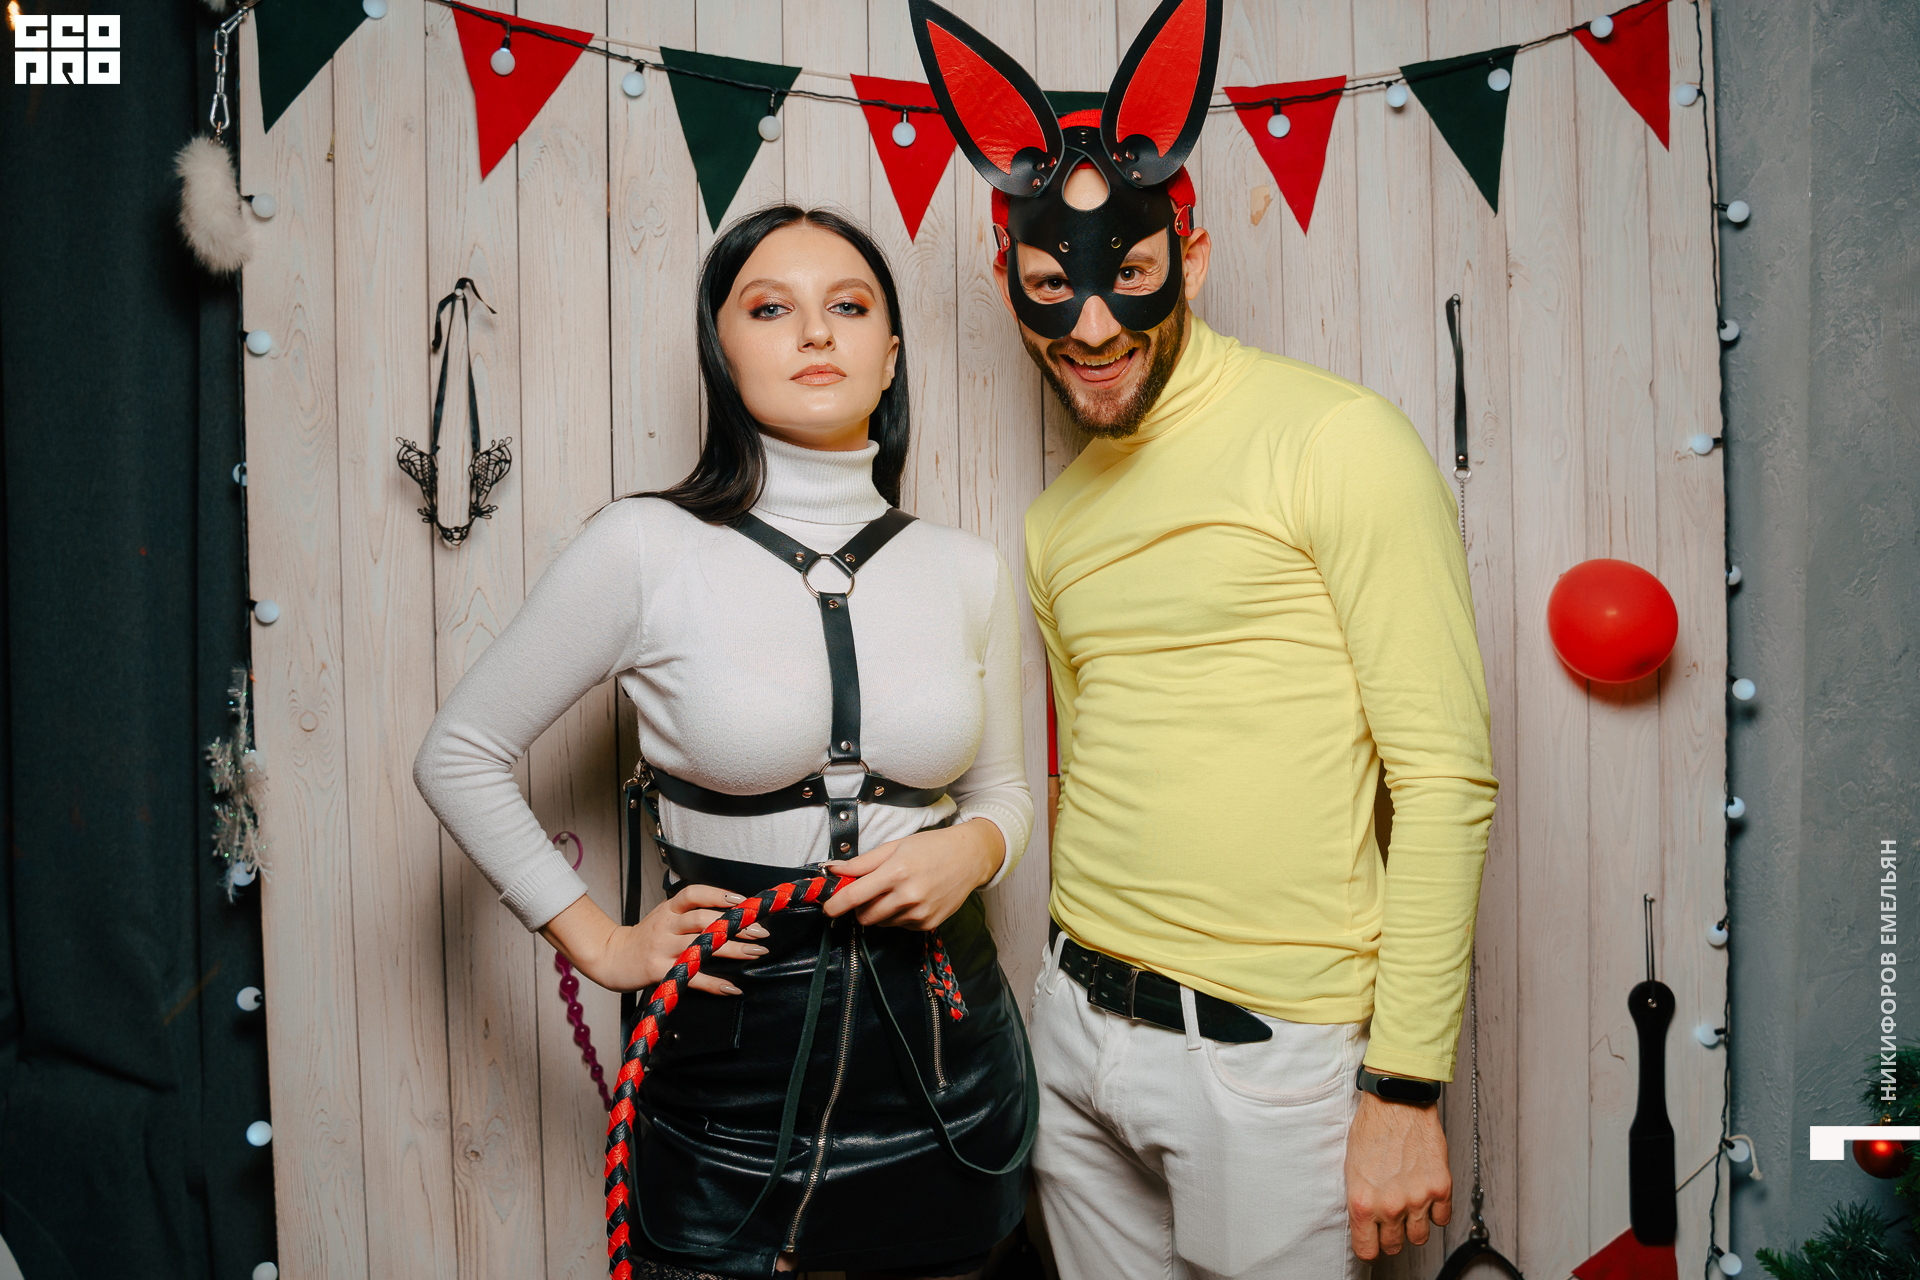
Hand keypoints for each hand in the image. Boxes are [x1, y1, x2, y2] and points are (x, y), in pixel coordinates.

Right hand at [538, 886, 769, 995]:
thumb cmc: (645, 938)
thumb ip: (691, 912)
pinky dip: (714, 983)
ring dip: (733, 950)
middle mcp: (666, 925)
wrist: (611, 958)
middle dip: (735, 925)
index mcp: (668, 909)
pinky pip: (691, 977)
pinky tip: (732, 987)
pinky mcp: (658, 971)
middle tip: (761, 932)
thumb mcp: (664, 916)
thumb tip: (732, 911)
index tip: (744, 901)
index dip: (719, 894)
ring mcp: (661, 948)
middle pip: (703, 920)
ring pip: (701, 946)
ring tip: (756, 953)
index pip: (694, 894)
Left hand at [820, 817, 1003, 929]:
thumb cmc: (931, 847)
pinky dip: (897, 915)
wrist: (970, 858)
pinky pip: (899, 926)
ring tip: (896, 891)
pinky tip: (911, 898)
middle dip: (860, 907)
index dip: (835, 905)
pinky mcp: (928, 924)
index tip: (827, 908)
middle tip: (868, 892)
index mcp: (896, 872)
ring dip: (880, 911)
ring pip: (881, 922)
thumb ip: (863, 862)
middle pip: (865, 916)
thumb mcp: (895, 846)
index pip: (855, 896)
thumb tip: (835, 870)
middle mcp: (908, 896)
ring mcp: (919, 913)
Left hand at [1345, 1089, 1451, 1258]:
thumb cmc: (1372, 1127)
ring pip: (1419, 1237)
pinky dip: (1436, 1211)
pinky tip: (1426, 1196)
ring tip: (1409, 1208)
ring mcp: (1417, 1198)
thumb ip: (1360, 1199)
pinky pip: (1442, 1219)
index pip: (1367, 1249)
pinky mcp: (1441, 1188)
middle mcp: (1390, 1205)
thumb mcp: (1351, 1167)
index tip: (1372, 1243)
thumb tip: (1365, 1221)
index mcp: (1362, 1201)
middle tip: (1390, 1219)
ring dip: (1414, 1226)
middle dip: (1390, 1235)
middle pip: (1393, 1246)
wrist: (1397, 1101)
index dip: (1369, 1247)